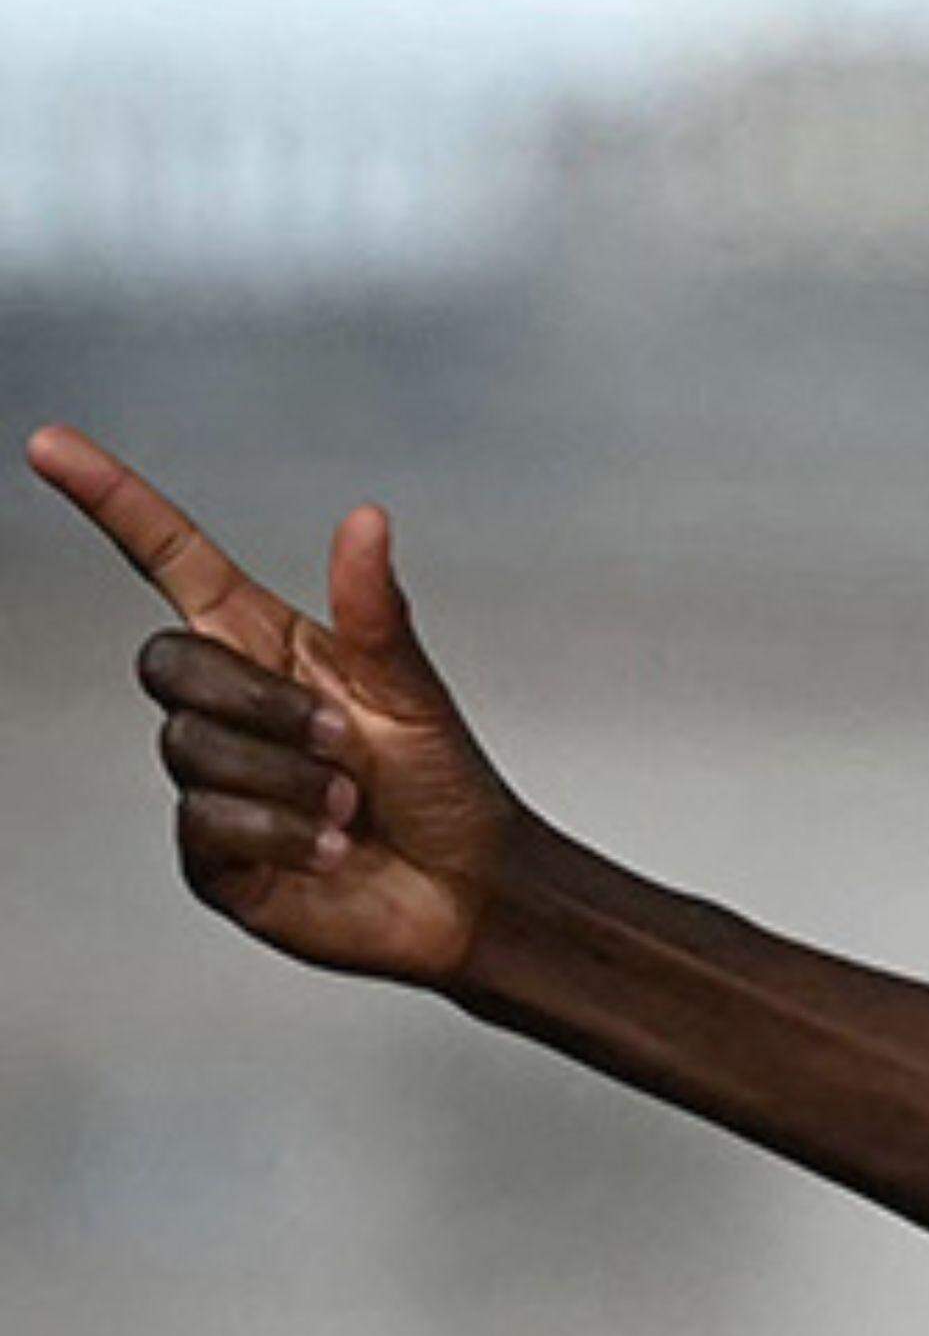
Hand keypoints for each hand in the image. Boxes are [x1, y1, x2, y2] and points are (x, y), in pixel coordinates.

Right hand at [28, 421, 530, 988]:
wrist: (471, 890)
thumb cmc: (445, 787)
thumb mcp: (413, 692)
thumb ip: (376, 611)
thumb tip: (366, 521)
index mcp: (264, 646)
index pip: (168, 560)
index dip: (113, 502)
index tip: (51, 445)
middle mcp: (226, 707)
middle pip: (168, 663)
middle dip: (261, 704)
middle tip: (345, 743)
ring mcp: (210, 780)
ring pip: (190, 748)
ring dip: (288, 779)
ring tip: (349, 806)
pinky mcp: (211, 854)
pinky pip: (206, 823)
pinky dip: (281, 834)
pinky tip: (329, 849)